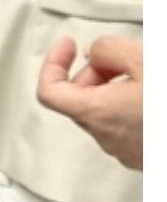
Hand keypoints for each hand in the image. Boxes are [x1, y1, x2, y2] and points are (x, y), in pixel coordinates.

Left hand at [36, 34, 141, 169]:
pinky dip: (128, 106)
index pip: (49, 92)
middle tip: (121, 58)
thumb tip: (94, 54)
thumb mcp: (144, 59)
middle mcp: (106, 137)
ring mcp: (125, 151)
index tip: (68, 45)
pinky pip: (123, 126)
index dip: (53, 63)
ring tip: (144, 75)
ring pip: (102, 112)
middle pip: (79, 98)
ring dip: (113, 88)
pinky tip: (152, 95)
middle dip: (93, 72)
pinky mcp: (142, 156)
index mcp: (98, 113)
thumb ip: (108, 49)